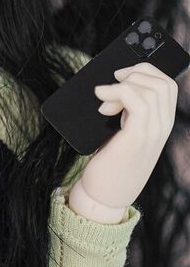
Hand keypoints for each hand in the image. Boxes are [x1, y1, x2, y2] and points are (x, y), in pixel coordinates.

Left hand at [72, 62, 177, 209]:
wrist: (104, 195)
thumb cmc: (110, 162)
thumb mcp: (122, 130)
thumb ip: (126, 109)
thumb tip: (114, 82)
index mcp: (161, 124)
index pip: (167, 85)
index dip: (145, 70)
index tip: (121, 75)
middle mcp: (162, 128)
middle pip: (162, 82)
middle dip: (134, 73)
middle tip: (111, 85)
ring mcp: (153, 133)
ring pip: (151, 88)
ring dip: (122, 85)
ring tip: (103, 98)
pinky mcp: (137, 138)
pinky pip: (136, 100)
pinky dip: (116, 91)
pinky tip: (100, 98)